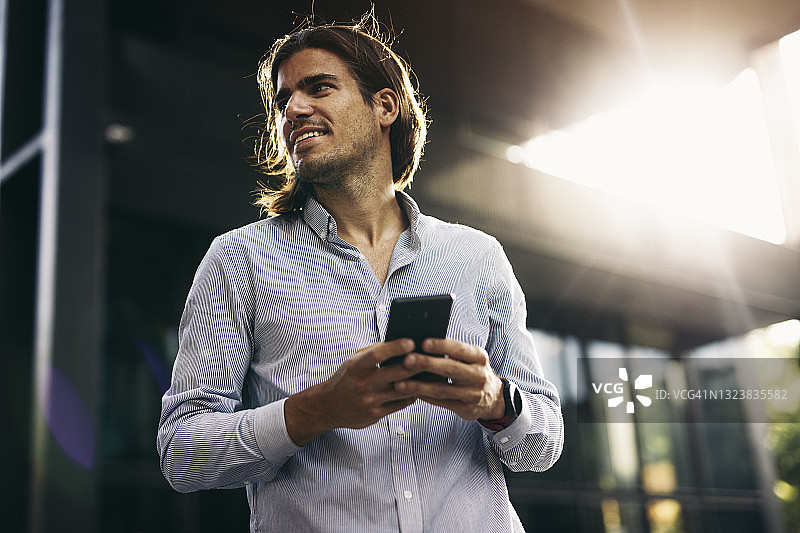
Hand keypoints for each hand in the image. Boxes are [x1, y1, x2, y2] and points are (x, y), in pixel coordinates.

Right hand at [284, 338, 418, 445]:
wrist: (328, 406)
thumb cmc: (345, 379)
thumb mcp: (353, 361)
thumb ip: (373, 352)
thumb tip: (398, 342)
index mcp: (356, 366)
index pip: (378, 354)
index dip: (396, 347)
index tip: (411, 341)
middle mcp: (362, 384)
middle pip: (396, 372)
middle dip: (416, 364)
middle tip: (431, 356)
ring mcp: (369, 400)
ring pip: (402, 390)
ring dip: (419, 381)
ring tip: (432, 373)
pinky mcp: (375, 414)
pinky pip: (400, 404)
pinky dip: (412, 395)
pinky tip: (420, 388)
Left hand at [393, 338, 504, 420]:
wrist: (493, 397)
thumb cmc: (473, 371)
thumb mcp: (471, 358)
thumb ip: (452, 352)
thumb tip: (421, 343)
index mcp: (479, 357)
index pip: (460, 349)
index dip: (442, 345)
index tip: (423, 342)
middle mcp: (479, 375)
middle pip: (450, 369)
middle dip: (427, 364)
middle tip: (407, 360)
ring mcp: (473, 394)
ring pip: (442, 389)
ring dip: (419, 386)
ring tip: (400, 383)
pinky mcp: (466, 408)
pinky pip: (441, 402)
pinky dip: (425, 397)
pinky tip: (411, 393)